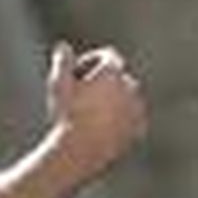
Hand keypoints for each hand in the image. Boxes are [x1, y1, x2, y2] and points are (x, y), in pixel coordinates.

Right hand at [47, 40, 146, 173]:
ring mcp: (137, 107)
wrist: (79, 151)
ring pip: (127, 97)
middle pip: (119, 77)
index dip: (92, 62)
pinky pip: (133, 116)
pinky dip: (123, 118)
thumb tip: (63, 46)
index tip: (78, 75)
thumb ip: (62, 62)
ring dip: (115, 100)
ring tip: (94, 113)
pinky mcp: (139, 127)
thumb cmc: (66, 116)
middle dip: (104, 82)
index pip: (108, 56)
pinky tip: (105, 126)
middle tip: (84, 97)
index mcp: (113, 73)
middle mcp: (130, 86)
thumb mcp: (58, 86)